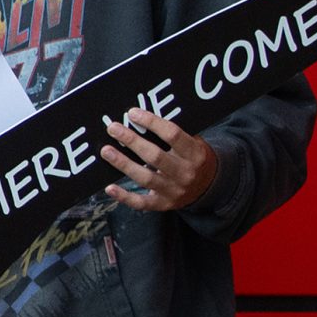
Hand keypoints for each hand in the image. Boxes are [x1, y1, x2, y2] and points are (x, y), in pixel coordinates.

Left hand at [99, 110, 218, 211]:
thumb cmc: (194, 158)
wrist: (210, 187)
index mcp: (195, 153)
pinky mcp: (163, 204)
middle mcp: (185, 173)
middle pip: (155, 156)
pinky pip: (141, 203)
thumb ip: (174, 133)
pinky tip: (110, 188)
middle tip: (113, 128)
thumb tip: (143, 116)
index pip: (172, 135)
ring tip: (107, 151)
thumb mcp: (194, 143)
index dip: (151, 122)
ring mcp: (174, 190)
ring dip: (124, 164)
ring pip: (146, 178)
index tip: (133, 113)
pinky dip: (124, 197)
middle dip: (132, 141)